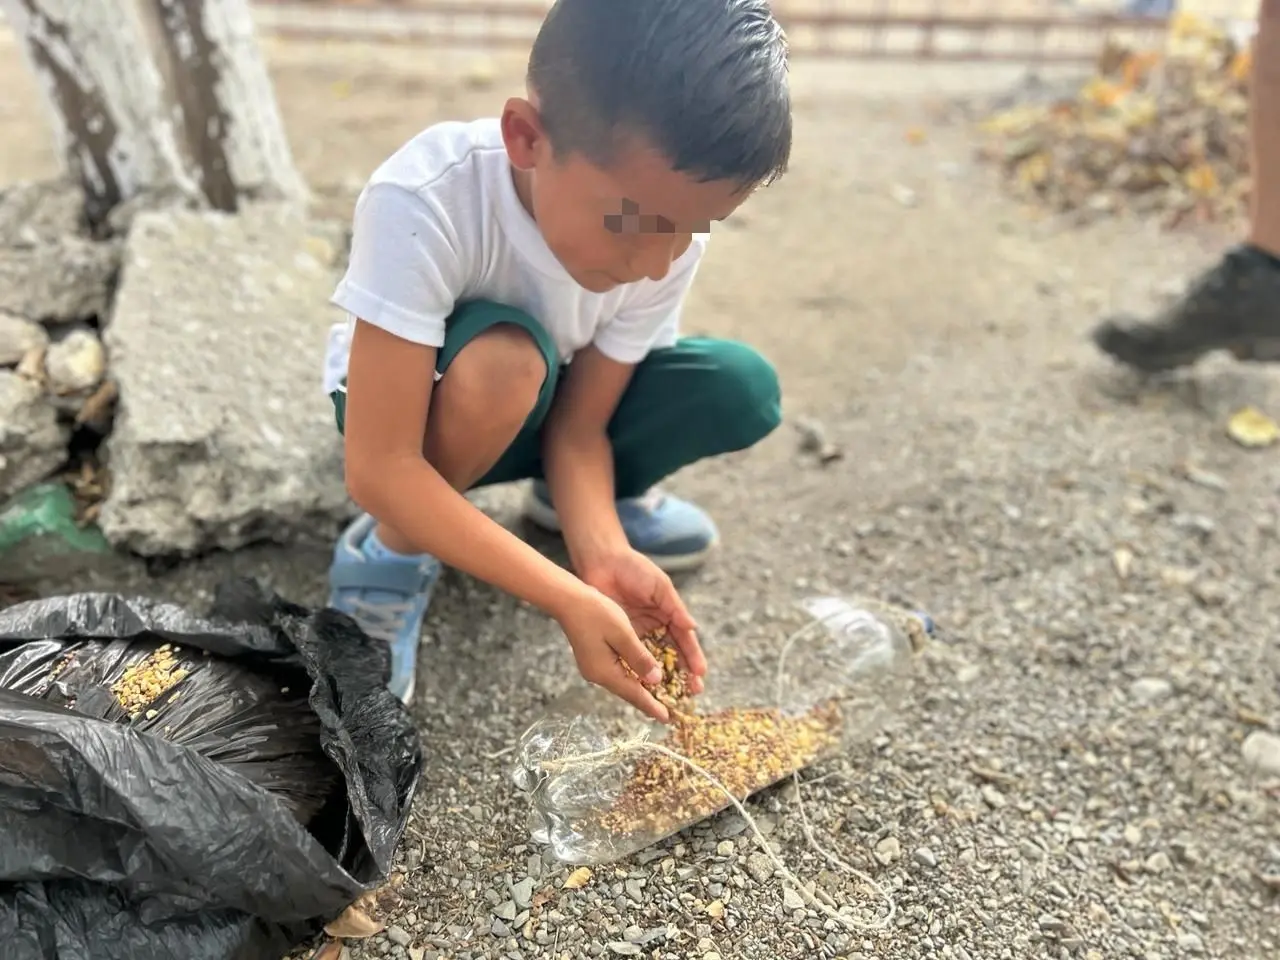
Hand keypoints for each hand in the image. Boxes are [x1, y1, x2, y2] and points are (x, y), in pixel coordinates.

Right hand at [556, 584, 672, 722]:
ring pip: (623, 683)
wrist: (568, 600)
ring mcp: (594, 668)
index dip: (652, 706)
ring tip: (659, 698)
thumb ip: (639, 658)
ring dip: (641, 690)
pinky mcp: (593, 660)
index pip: (634, 694)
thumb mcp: (622, 633)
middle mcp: (598, 675)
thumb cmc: (594, 612)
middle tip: (668, 712)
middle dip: (648, 702)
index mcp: (605, 671)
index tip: (667, 719)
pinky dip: (632, 677)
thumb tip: (655, 680)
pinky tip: (641, 677)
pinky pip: (617, 673)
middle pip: (628, 692)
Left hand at [579, 548, 706, 695]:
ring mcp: (637, 632)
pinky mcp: (619, 634)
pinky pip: (631, 655)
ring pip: (653, 659)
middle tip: (692, 692)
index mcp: (668, 613)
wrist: (603, 561)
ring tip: (671, 694)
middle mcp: (655, 626)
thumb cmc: (634, 568)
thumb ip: (675, 608)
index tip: (700, 674)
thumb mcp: (659, 586)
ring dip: (662, 676)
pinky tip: (645, 684)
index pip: (684, 640)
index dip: (693, 657)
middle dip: (683, 673)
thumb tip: (692, 627)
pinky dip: (638, 669)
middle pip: (672, 654)